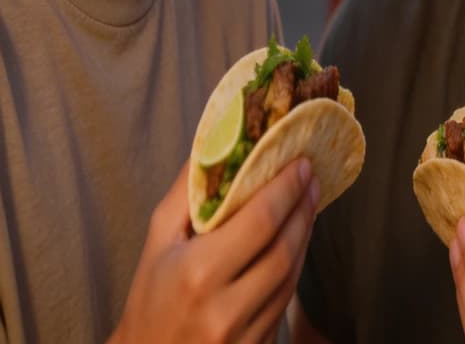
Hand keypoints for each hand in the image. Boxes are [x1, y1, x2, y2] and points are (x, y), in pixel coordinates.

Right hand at [110, 158, 318, 343]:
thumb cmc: (149, 300)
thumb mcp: (157, 242)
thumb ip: (187, 192)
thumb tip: (215, 143)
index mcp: (197, 273)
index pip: (260, 221)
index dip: (287, 188)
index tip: (301, 163)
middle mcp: (224, 308)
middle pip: (284, 248)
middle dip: (303, 208)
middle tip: (312, 178)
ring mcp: (243, 336)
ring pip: (291, 276)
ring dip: (306, 235)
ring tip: (309, 203)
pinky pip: (286, 302)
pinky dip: (295, 267)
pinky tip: (297, 242)